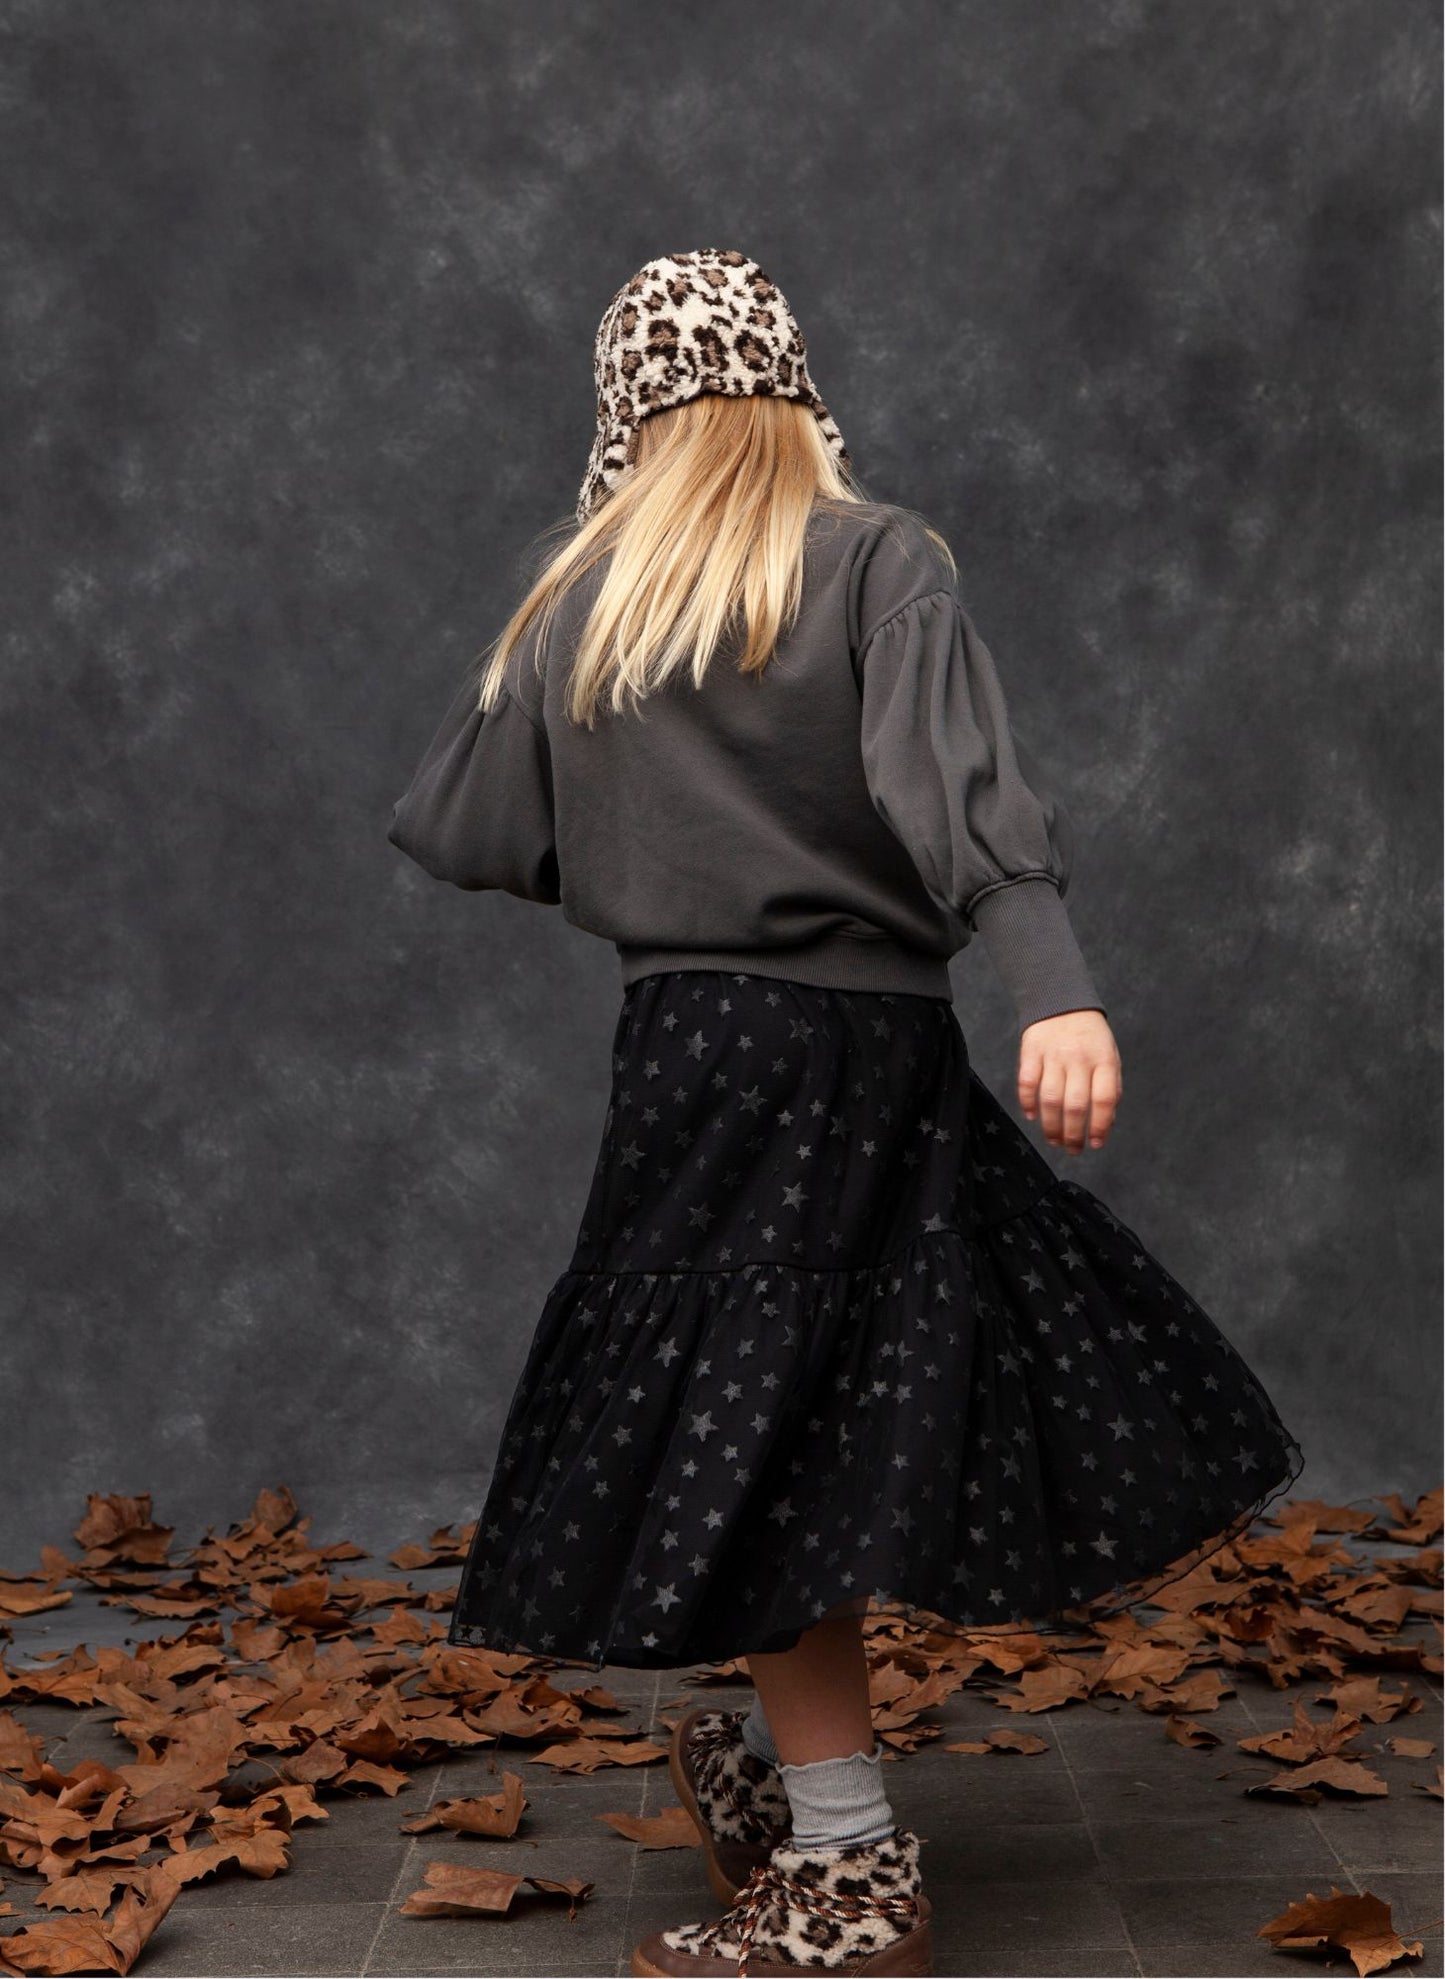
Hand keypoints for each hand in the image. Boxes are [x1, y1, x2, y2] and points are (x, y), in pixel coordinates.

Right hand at [1017, 1008, 1121, 1153]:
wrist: (1061, 1001)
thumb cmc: (1090, 1038)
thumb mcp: (1109, 1057)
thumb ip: (1109, 1088)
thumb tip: (1105, 1125)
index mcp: (1103, 1060)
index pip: (1104, 1099)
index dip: (1101, 1126)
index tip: (1096, 1143)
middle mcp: (1078, 1058)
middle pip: (1075, 1105)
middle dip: (1073, 1134)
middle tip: (1072, 1149)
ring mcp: (1053, 1055)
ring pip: (1050, 1099)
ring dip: (1051, 1126)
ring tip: (1054, 1140)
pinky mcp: (1031, 1051)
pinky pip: (1027, 1083)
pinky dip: (1028, 1103)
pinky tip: (1032, 1116)